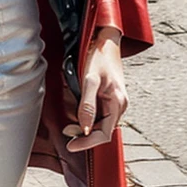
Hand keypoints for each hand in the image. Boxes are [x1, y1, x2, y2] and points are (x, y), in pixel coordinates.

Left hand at [64, 27, 127, 151]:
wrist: (105, 40)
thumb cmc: (98, 57)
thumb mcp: (89, 80)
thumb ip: (87, 105)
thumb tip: (85, 129)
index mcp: (118, 103)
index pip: (104, 134)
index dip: (87, 142)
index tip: (71, 146)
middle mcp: (120, 106)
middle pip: (103, 131)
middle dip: (84, 136)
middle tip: (66, 133)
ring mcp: (115, 102)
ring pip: (101, 123)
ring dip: (85, 127)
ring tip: (69, 126)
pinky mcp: (110, 97)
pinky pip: (100, 114)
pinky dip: (88, 118)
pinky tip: (77, 116)